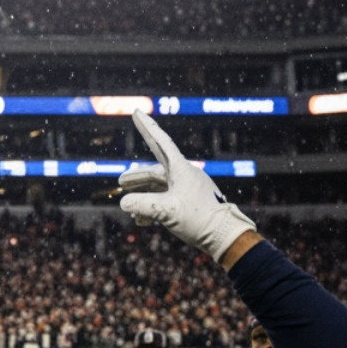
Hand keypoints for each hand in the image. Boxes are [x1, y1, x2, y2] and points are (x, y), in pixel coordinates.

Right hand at [118, 110, 256, 261]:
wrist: (225, 236)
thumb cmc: (199, 220)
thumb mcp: (165, 211)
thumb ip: (141, 204)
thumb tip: (123, 202)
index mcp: (181, 170)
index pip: (161, 142)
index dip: (147, 127)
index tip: (136, 111)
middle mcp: (185, 176)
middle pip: (155, 171)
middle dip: (137, 177)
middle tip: (121, 181)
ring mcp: (188, 190)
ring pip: (160, 187)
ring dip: (143, 194)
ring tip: (128, 204)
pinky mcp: (190, 204)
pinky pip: (166, 200)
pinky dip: (152, 207)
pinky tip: (142, 219)